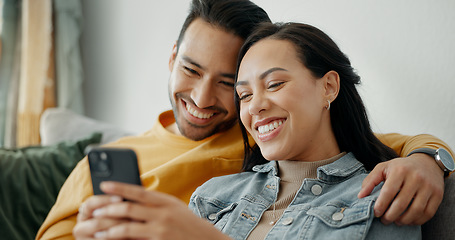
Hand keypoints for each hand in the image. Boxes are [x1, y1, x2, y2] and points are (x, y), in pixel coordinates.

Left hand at [83, 181, 230, 239]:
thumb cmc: (188, 225)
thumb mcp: (174, 208)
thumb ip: (156, 203)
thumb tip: (134, 194)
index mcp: (166, 201)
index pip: (139, 191)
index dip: (119, 187)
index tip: (104, 184)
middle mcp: (163, 212)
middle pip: (128, 207)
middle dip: (107, 207)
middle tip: (92, 207)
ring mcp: (160, 228)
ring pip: (126, 224)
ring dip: (107, 224)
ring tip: (93, 224)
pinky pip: (131, 238)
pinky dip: (115, 237)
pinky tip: (105, 237)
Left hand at [358, 153, 443, 224]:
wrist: (426, 162)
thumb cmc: (400, 167)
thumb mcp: (383, 168)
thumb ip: (370, 181)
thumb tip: (360, 196)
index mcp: (400, 170)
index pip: (388, 192)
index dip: (381, 205)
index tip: (376, 213)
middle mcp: (416, 178)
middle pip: (401, 203)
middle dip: (390, 216)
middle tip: (384, 220)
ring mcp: (428, 186)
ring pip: (416, 210)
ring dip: (404, 220)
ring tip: (396, 221)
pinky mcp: (438, 194)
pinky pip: (428, 212)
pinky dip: (417, 220)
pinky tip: (408, 220)